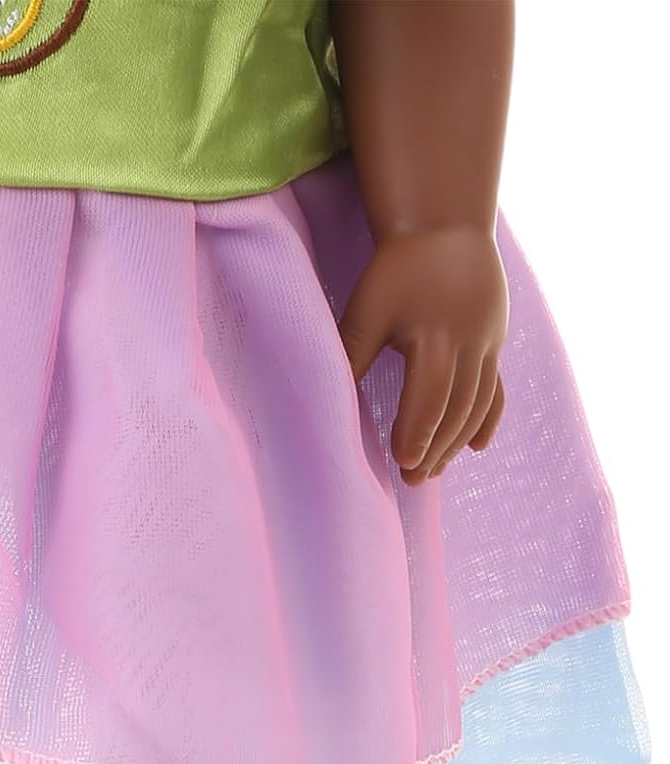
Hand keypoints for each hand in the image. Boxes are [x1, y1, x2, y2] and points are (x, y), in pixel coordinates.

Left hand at [337, 225, 508, 484]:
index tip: (403, 462)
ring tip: (434, 468)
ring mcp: (489, 341)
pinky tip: (477, 446)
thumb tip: (326, 402)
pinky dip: (488, 419)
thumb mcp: (367, 310)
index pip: (430, 399)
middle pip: (457, 409)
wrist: (446, 223)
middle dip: (436, 447)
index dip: (417, 433)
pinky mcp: (496, 338)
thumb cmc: (397, 268)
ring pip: (478, 403)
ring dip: (457, 440)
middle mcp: (471, 342)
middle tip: (414, 478)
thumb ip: (351, 356)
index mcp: (437, 336)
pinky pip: (497, 388)